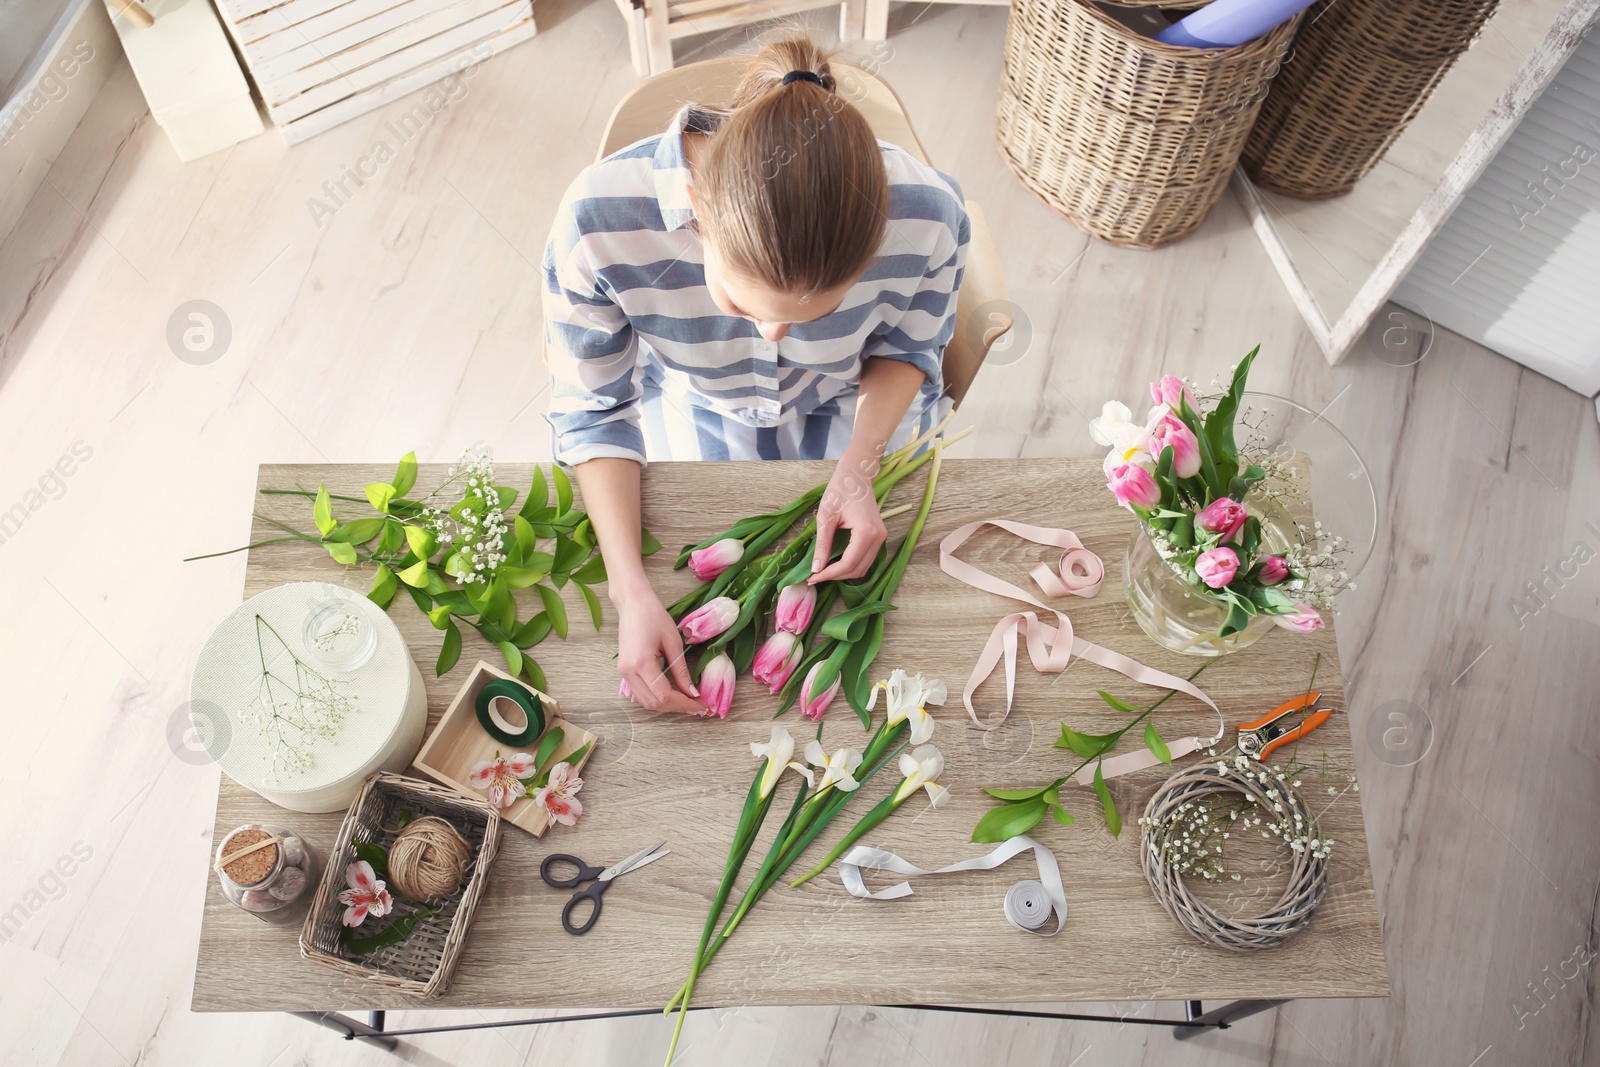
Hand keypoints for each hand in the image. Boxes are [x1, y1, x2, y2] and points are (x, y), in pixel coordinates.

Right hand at [614, 585, 706, 713]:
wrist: (633, 604)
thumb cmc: (654, 616)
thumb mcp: (673, 643)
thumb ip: (682, 671)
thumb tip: (693, 693)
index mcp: (641, 663)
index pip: (664, 696)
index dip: (685, 704)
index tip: (702, 705)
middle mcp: (628, 672)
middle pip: (655, 703)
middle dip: (678, 708)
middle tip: (699, 706)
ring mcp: (624, 673)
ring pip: (646, 702)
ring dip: (668, 705)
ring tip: (689, 702)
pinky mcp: (624, 671)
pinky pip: (641, 693)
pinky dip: (658, 698)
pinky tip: (673, 695)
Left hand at [810, 447, 886, 583]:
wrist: (856, 475)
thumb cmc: (840, 490)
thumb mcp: (826, 517)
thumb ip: (822, 544)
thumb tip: (816, 569)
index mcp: (867, 532)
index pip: (848, 563)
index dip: (829, 574)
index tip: (812, 578)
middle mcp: (878, 538)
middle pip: (857, 569)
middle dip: (835, 576)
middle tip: (815, 576)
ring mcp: (881, 538)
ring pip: (863, 567)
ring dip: (843, 572)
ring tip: (823, 571)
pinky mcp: (878, 537)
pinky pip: (865, 559)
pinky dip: (851, 565)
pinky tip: (835, 563)